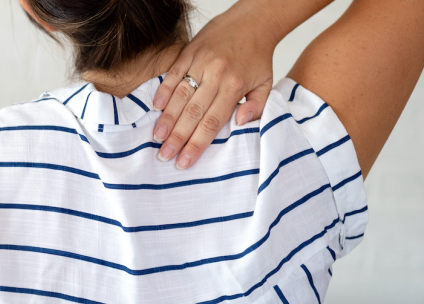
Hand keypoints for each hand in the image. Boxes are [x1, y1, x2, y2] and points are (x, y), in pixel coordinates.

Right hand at [151, 8, 281, 168]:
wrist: (252, 22)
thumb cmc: (257, 57)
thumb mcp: (266, 84)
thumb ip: (256, 106)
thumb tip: (241, 123)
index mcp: (235, 86)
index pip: (213, 122)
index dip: (197, 143)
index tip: (185, 161)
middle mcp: (216, 75)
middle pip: (193, 113)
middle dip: (178, 137)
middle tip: (165, 156)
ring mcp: (200, 62)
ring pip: (180, 95)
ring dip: (167, 118)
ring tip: (157, 138)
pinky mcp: (189, 52)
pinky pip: (173, 73)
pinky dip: (163, 90)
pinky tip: (156, 107)